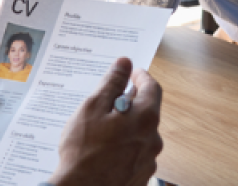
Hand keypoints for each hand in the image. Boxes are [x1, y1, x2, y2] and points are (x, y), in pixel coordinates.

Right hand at [49, 58, 162, 185]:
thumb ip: (112, 84)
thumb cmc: (83, 151)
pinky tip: (106, 151)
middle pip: (147, 111)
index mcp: (145, 118)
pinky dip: (126, 147)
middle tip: (111, 100)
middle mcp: (153, 139)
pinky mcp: (141, 177)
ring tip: (103, 130)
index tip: (131, 72)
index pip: (152, 87)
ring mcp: (149, 161)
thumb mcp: (93, 108)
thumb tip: (124, 63)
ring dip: (128, 126)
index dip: (141, 76)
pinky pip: (136, 154)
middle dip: (132, 102)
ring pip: (141, 134)